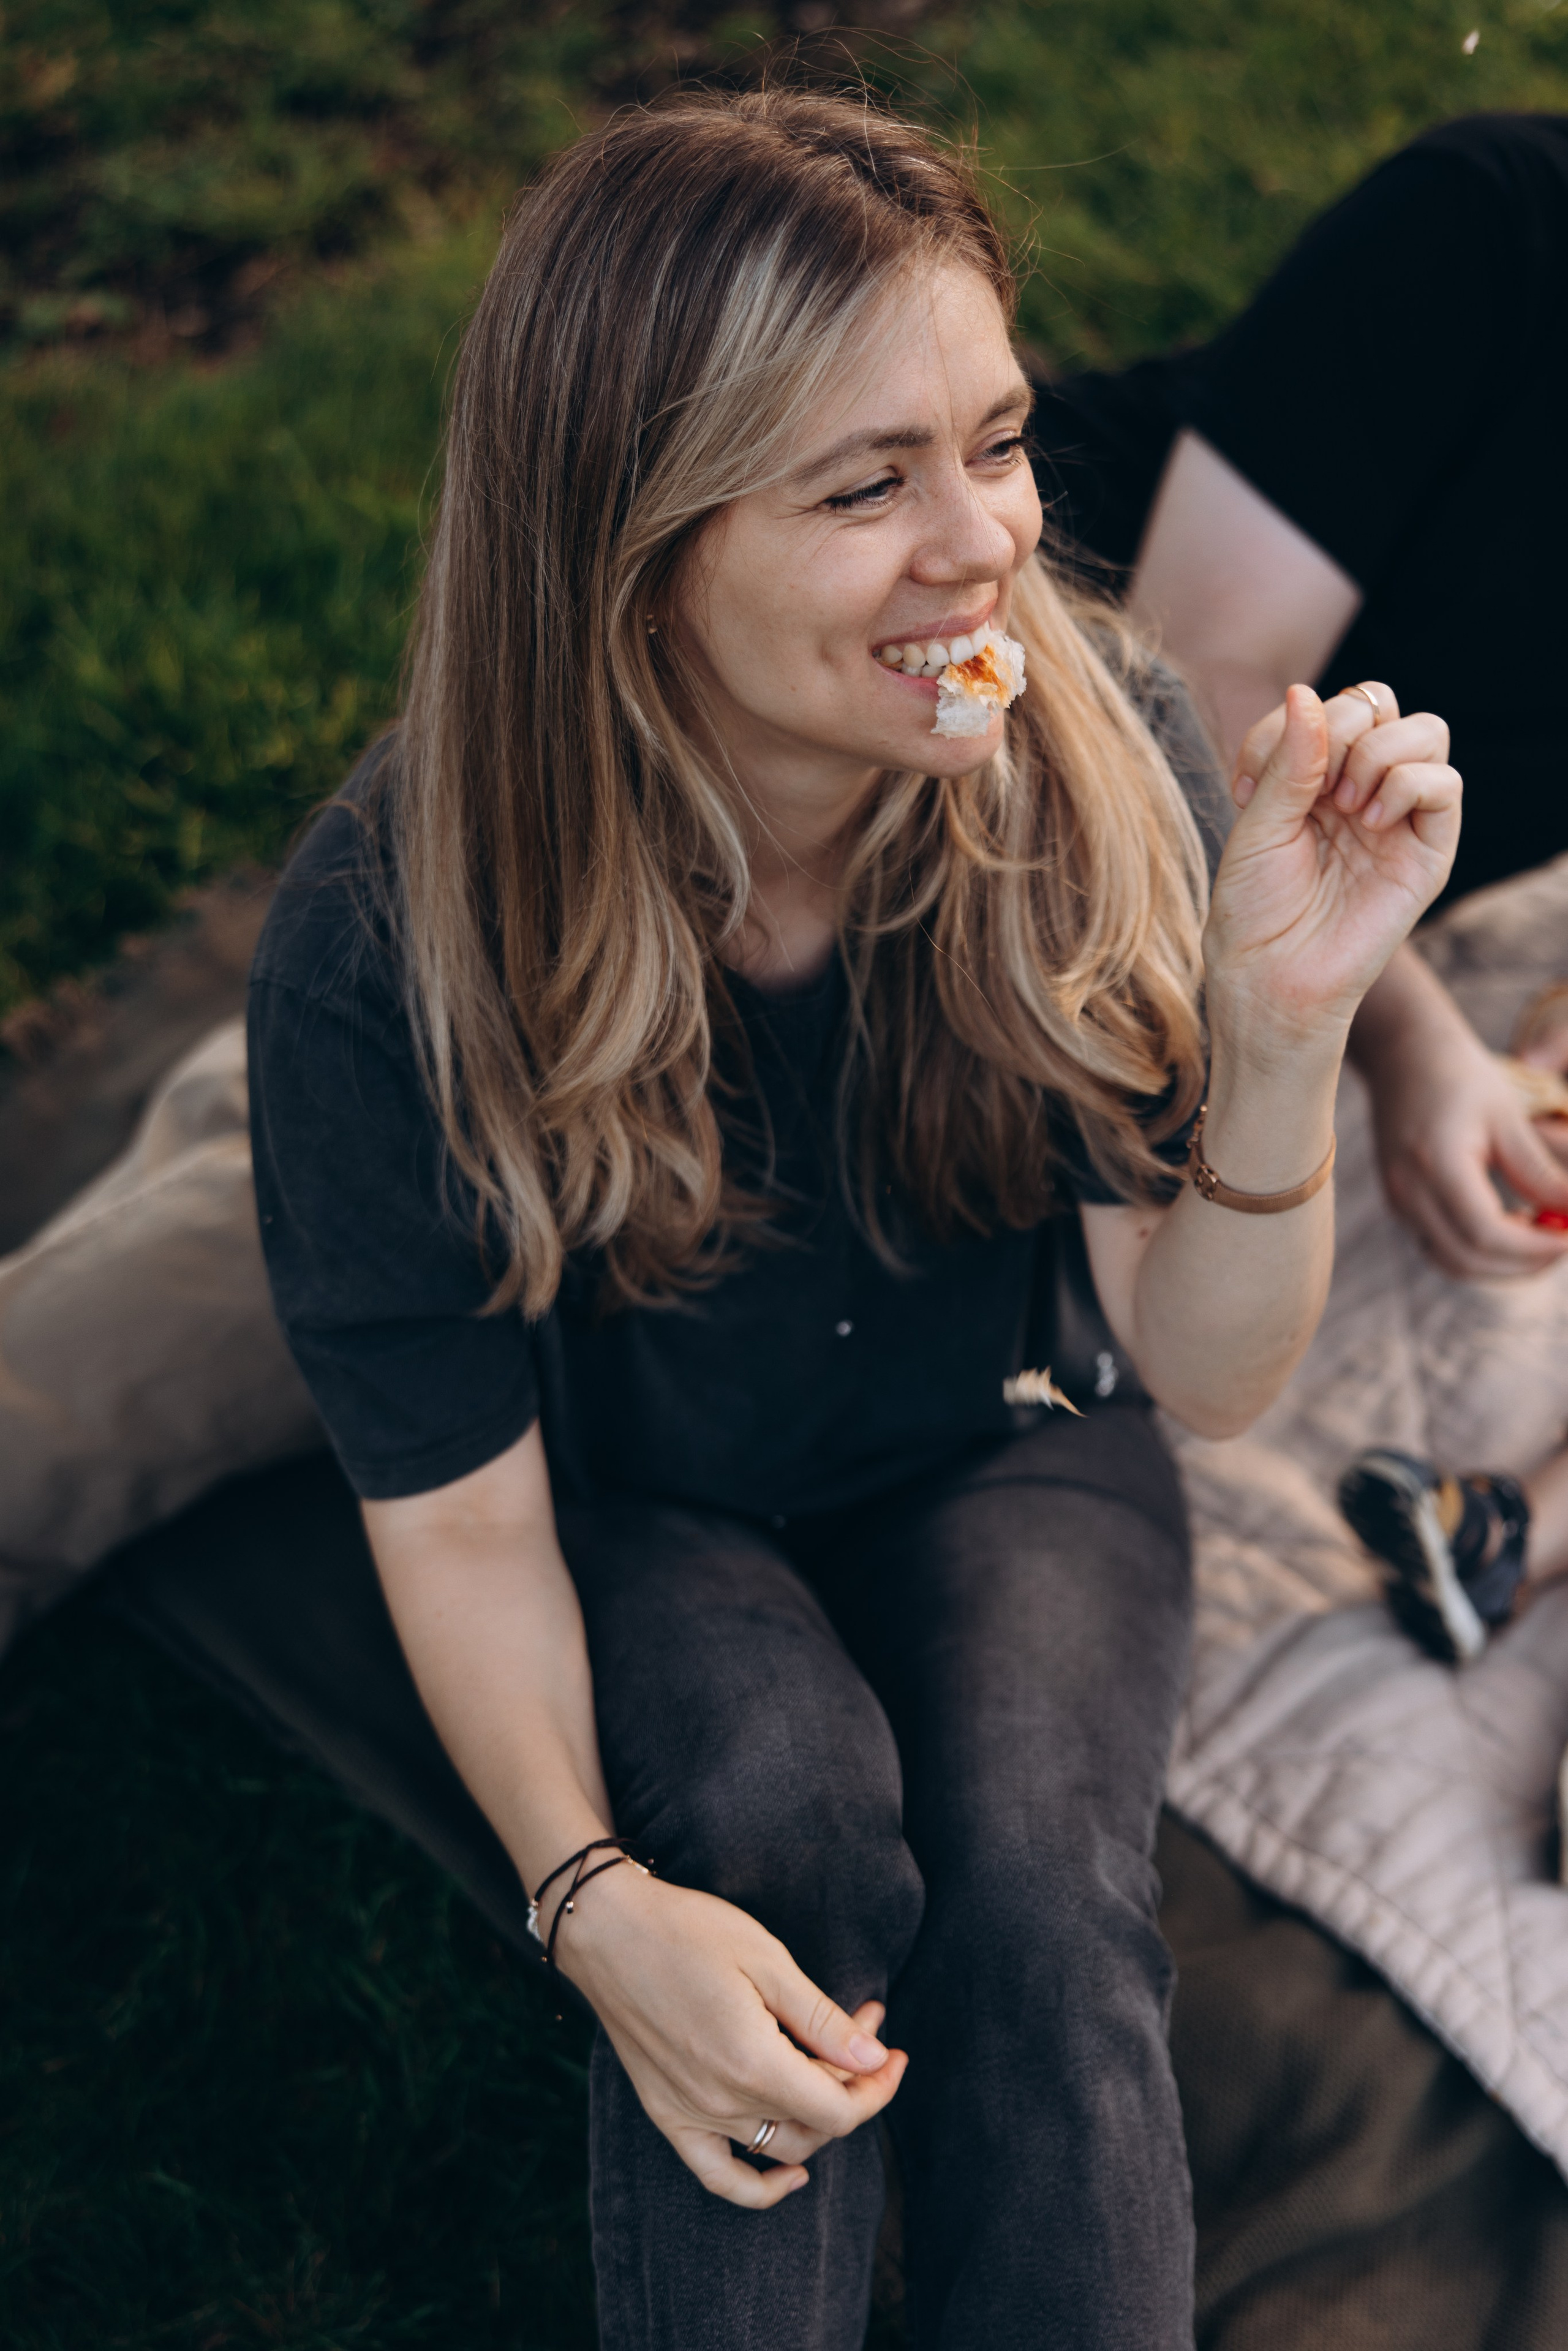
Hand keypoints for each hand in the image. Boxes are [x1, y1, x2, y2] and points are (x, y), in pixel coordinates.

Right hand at [558, 1861, 906, 2209]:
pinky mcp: (667, 2114)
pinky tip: (790, 2175)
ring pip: (779, 2146)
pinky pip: (719, 2174)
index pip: (839, 2110)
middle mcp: (722, 2102)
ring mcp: (690, 2114)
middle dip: (853, 2081)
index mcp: (754, 2063)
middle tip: (864, 2025)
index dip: (877, 2087)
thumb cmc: (689, 1931)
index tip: (893, 2051)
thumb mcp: (767, 1960)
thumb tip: (876, 2060)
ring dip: (818, 2113)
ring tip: (832, 2061)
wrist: (608, 1930)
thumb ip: (822, 2020)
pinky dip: (758, 2186)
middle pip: (815, 2124)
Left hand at [1205, 683, 1460, 1054]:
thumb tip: (1304, 691)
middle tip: (1312, 788)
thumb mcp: (1257, 824)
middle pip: (1380, 703)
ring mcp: (1397, 815)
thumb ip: (1287, 759)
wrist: (1271, 976)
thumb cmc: (1254, 908)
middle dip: (1342, 726)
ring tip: (1346, 805)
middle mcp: (1359, 787)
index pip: (1327, 704)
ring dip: (1378, 751)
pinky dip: (1409, 784)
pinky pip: (1446, 782)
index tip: (1247, 785)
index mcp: (1312, 776)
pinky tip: (1372, 821)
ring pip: (1425, 730)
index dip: (1289, 723)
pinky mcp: (1428, 849)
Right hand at [1352, 947, 1567, 1278]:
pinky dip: (1477, 1251)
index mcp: (1436, 1163)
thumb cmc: (1460, 1075)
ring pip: (1451, 1261)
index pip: (1486, 1233)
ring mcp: (1397, 1200)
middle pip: (1467, 1259)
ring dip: (1499, 1265)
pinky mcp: (1398, 1202)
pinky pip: (1439, 1246)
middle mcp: (1407, 1190)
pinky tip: (1508, 1224)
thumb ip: (1540, 1172)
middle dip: (1522, 1263)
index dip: (1533, 1247)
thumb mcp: (1508, 1117)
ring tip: (1538, 1235)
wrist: (1402, 1054)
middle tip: (1561, 1244)